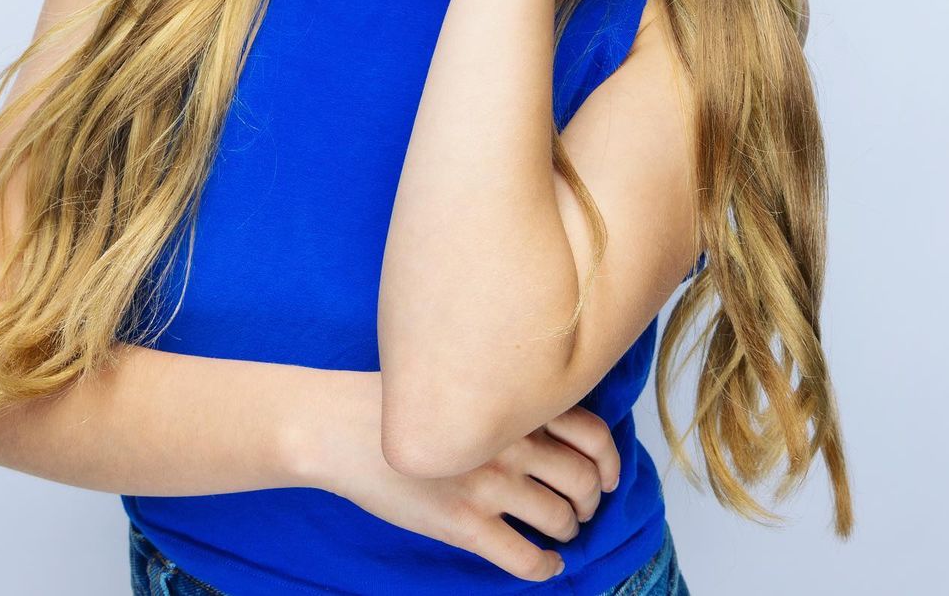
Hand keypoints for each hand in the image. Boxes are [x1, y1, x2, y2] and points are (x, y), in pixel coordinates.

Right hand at [309, 373, 619, 583]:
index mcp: (511, 402)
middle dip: (589, 502)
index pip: (591, 433)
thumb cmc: (394, 400)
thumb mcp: (459, 380)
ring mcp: (488, 484)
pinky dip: (544, 567)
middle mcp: (510, 441)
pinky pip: (524, 558)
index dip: (608, 461)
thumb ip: (502, 397)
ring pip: (559, 519)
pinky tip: (544, 565)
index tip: (606, 475)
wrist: (340, 426)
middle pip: (582, 481)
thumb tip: (547, 424)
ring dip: (568, 532)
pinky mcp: (463, 524)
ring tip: (561, 533)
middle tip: (581, 508)